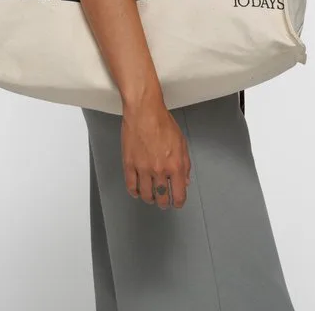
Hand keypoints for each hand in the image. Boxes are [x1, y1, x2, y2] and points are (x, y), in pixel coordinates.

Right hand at [121, 95, 190, 209]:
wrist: (144, 111)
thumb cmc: (163, 122)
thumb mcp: (181, 142)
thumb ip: (185, 164)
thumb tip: (185, 181)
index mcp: (175, 165)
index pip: (178, 194)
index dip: (178, 202)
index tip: (177, 202)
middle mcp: (160, 170)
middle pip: (161, 197)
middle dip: (163, 202)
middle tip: (163, 201)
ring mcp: (143, 168)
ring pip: (145, 195)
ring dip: (149, 198)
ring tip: (150, 196)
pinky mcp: (129, 164)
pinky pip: (131, 186)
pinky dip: (134, 192)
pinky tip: (137, 191)